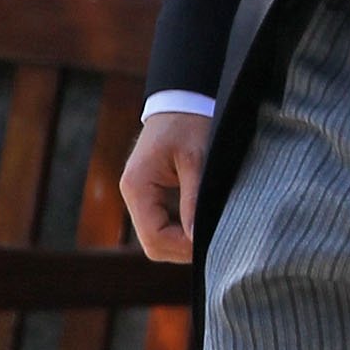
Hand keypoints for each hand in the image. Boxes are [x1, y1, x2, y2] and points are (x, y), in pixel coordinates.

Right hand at [119, 111, 210, 264]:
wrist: (181, 100)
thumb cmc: (189, 124)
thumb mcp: (196, 160)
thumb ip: (194, 200)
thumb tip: (198, 238)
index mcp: (137, 187)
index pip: (154, 237)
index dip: (183, 247)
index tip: (212, 242)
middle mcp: (132, 195)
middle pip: (153, 244)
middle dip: (183, 249)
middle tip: (216, 242)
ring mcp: (140, 196)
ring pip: (157, 238)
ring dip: (183, 241)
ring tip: (212, 232)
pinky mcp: (151, 194)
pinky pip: (163, 225)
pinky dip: (182, 230)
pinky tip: (203, 222)